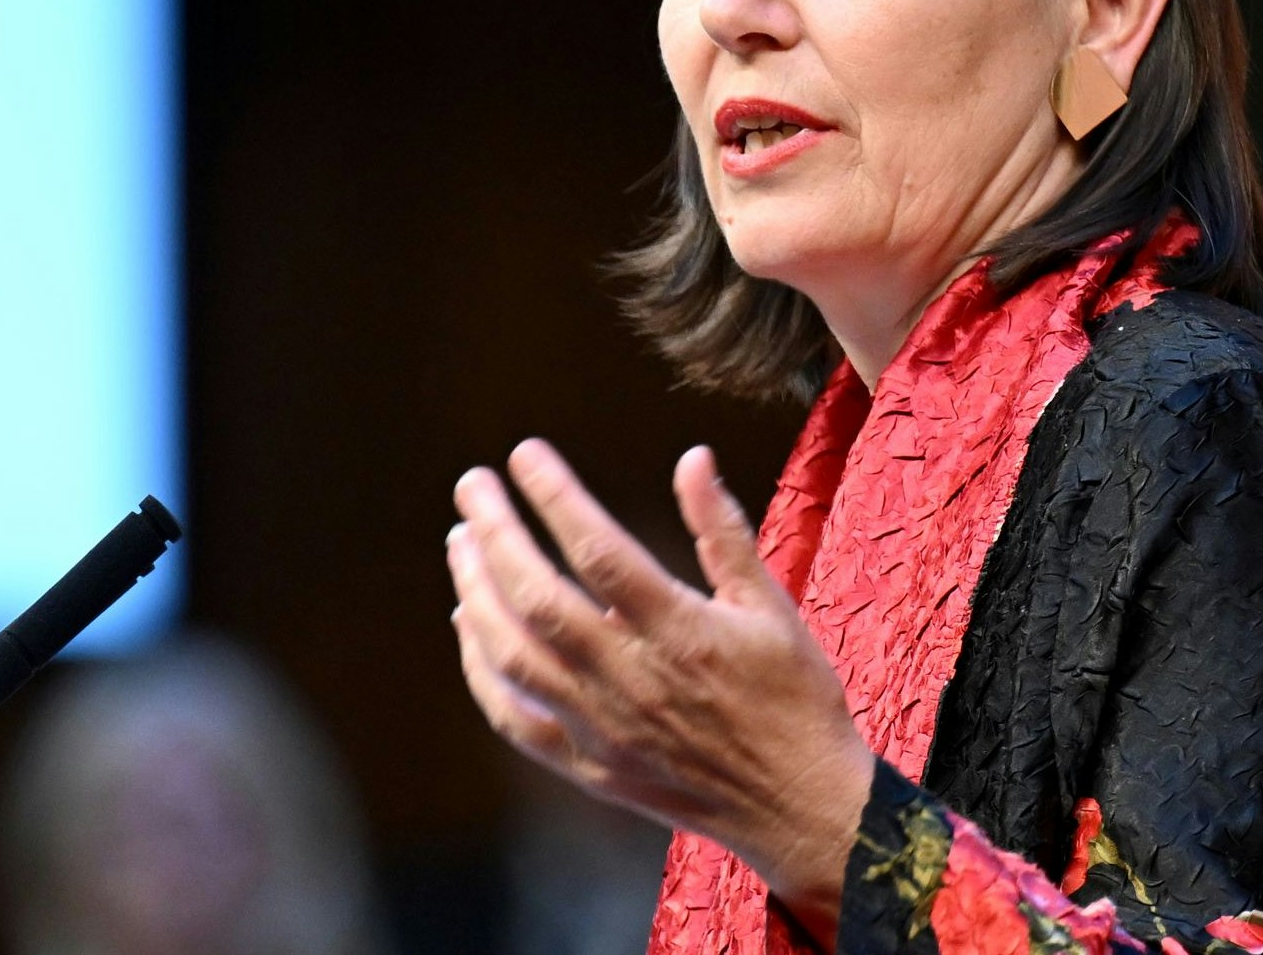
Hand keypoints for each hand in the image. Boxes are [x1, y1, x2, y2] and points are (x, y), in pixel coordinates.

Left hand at [446, 439, 874, 941]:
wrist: (802, 808)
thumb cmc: (794, 700)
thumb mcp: (773, 607)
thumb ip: (724, 531)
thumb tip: (693, 458)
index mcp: (680, 631)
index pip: (598, 550)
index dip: (554, 496)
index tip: (524, 454)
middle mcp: (631, 679)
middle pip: (537, 598)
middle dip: (495, 534)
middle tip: (472, 486)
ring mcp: (603, 729)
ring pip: (513, 657)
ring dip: (475, 594)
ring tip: (459, 544)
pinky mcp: (589, 768)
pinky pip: (515, 720)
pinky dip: (481, 672)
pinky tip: (469, 628)